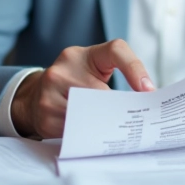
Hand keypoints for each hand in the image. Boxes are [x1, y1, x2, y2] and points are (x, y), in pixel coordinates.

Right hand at [11, 39, 154, 138]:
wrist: (35, 97)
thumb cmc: (74, 84)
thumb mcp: (90, 72)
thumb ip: (113, 78)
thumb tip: (141, 105)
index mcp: (82, 54)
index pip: (116, 49)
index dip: (135, 69)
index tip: (149, 90)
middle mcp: (65, 66)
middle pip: (104, 91)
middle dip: (120, 108)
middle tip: (134, 122)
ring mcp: (51, 89)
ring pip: (90, 113)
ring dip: (104, 124)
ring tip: (111, 130)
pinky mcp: (45, 113)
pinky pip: (75, 129)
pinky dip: (87, 135)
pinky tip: (91, 135)